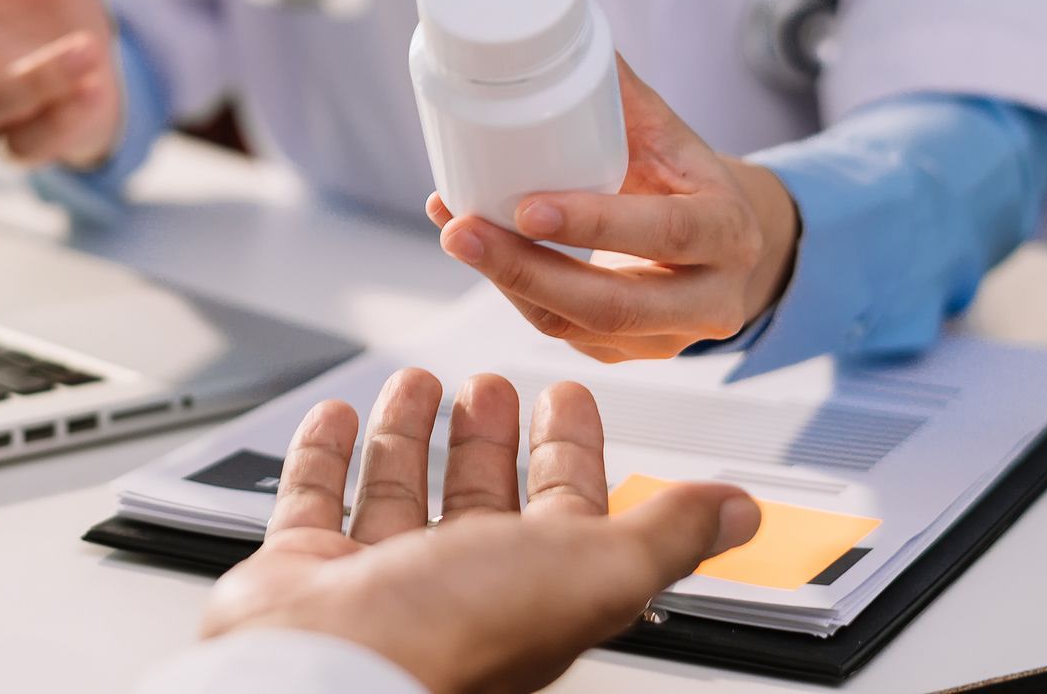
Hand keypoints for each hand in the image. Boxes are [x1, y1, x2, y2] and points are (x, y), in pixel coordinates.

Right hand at [202, 369, 758, 693]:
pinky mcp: (307, 568)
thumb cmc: (460, 633)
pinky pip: (315, 498)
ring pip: (400, 490)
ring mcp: (378, 576)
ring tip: (418, 381)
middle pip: (481, 496)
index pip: (565, 506)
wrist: (337, 667)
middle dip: (491, 435)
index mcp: (533, 584)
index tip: (567, 398)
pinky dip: (325, 454)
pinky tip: (336, 417)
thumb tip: (739, 511)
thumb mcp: (594, 570)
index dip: (570, 450)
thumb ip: (666, 534)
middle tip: (492, 382)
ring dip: (412, 433)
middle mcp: (457, 582)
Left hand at [428, 56, 798, 360]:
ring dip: (505, 283)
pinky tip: (471, 246)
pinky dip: (508, 289)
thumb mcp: (667, 130)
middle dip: (525, 270)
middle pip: (613, 304)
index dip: (596, 225)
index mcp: (730, 232)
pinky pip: (559, 331)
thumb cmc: (682, 172)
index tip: (525, 206)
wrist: (720, 239)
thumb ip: (616, 89)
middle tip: (460, 231)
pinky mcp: (625, 355)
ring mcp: (668, 339)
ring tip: (452, 233)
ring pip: (576, 327)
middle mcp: (710, 298)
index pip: (668, 233)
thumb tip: (554, 24)